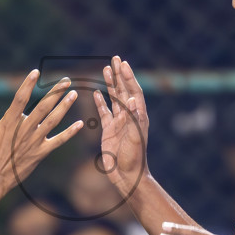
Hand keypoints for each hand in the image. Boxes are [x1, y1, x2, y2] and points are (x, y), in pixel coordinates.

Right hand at [0, 70, 82, 197]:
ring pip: (53, 121)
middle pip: (42, 107)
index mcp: (9, 122)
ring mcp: (34, 141)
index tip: (36, 72)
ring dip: (64, 107)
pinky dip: (70, 132)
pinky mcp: (41, 152)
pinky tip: (80, 124)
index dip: (28, 84)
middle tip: (66, 80)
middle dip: (55, 92)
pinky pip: (58, 141)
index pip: (20, 98)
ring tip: (73, 94)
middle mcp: (24, 129)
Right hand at [93, 57, 150, 190]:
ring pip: (114, 99)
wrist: (127, 175)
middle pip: (124, 91)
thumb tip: (134, 99)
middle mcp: (129, 116)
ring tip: (106, 69)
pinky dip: (100, 102)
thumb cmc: (134, 158)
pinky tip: (96, 93)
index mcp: (138, 116)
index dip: (129, 77)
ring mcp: (119, 123)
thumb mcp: (134, 138)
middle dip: (120, 75)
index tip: (123, 63)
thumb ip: (133, 119)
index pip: (134, 91)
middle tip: (115, 59)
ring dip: (111, 84)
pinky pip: (104, 112)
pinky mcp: (109, 130)